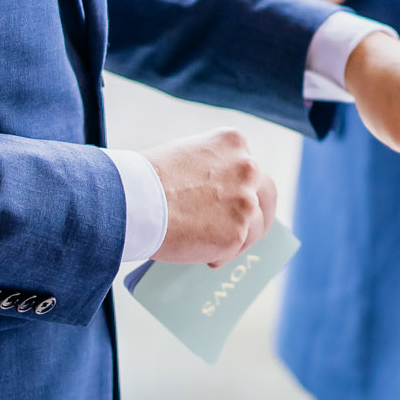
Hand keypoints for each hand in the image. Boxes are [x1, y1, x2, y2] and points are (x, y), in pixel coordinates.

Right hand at [143, 127, 277, 266]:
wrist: (133, 201)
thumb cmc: (145, 180)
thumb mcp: (184, 156)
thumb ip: (209, 169)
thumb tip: (214, 197)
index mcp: (233, 142)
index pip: (248, 167)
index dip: (241, 186)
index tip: (232, 201)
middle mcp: (247, 167)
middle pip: (267, 193)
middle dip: (261, 212)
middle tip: (248, 229)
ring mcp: (245, 201)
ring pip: (255, 225)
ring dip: (239, 238)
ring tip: (212, 249)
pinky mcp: (237, 233)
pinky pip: (235, 249)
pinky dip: (222, 255)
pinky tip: (204, 256)